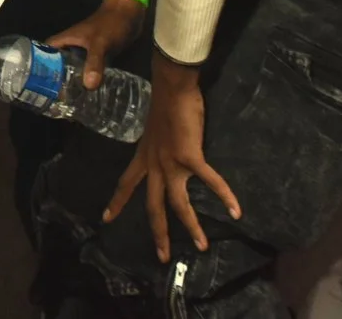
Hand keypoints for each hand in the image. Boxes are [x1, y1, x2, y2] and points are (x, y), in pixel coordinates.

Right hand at [45, 0, 145, 91]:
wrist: (130, 14)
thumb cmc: (110, 24)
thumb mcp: (100, 44)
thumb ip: (94, 62)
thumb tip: (89, 86)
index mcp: (66, 39)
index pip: (44, 52)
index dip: (39, 66)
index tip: (37, 85)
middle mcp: (72, 45)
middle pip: (58, 63)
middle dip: (56, 79)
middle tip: (55, 99)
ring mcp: (85, 50)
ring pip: (74, 67)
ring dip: (72, 80)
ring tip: (69, 101)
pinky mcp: (98, 55)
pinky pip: (88, 68)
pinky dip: (87, 78)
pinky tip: (89, 92)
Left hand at [104, 54, 238, 260]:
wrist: (172, 86)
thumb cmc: (165, 102)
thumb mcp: (155, 129)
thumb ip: (159, 145)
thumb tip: (168, 152)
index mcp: (144, 156)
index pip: (126, 183)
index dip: (117, 201)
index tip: (106, 218)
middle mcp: (155, 164)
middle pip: (153, 205)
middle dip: (158, 232)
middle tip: (161, 256)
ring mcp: (172, 163)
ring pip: (179, 204)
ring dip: (192, 226)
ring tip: (202, 246)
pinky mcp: (190, 157)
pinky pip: (210, 181)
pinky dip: (225, 196)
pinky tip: (236, 210)